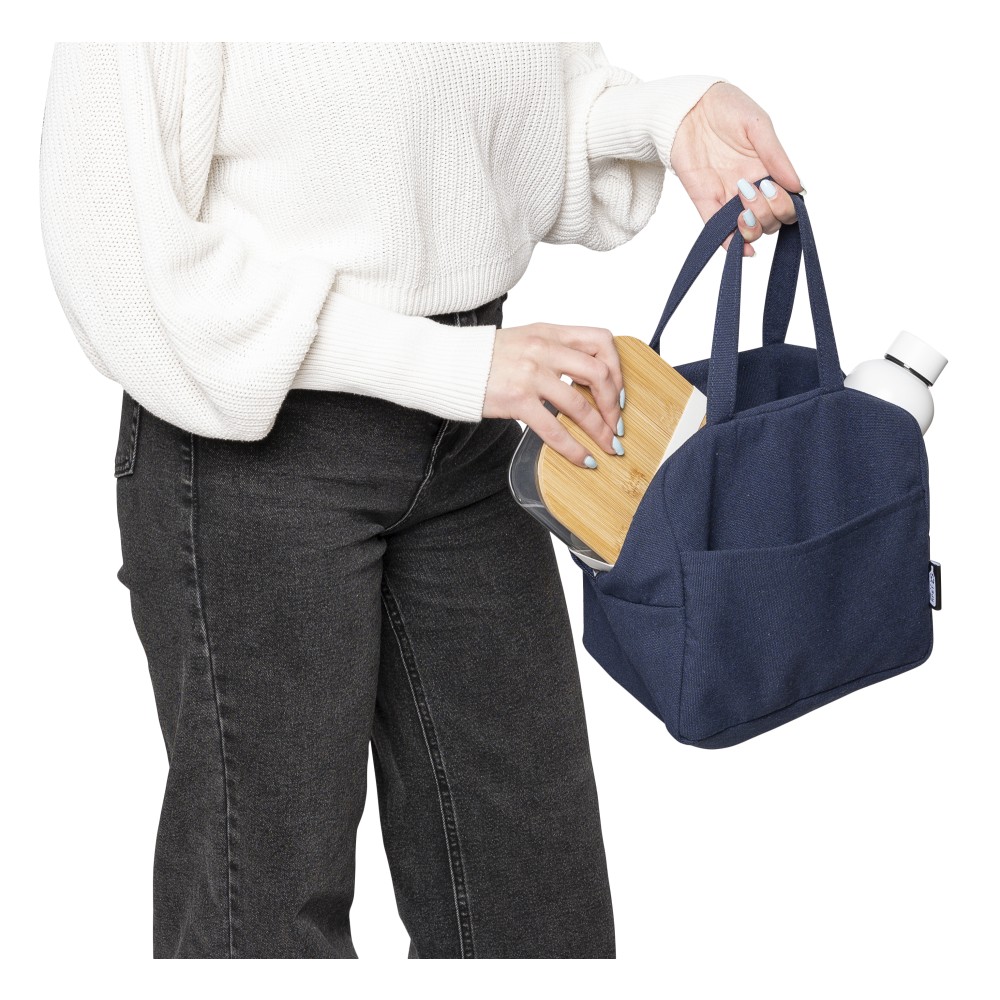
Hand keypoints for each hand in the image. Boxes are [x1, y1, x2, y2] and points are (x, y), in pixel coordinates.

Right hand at [483, 324, 624, 468]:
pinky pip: (554, 429)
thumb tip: (582, 376)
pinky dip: (574, 449)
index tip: (617, 392)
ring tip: (607, 447)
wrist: (446, 363)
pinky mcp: (517, 400)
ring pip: (580, 405)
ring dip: (600, 430)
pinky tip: (583, 459)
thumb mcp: (525, 340)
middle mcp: (544, 349)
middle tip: (616, 425)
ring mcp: (531, 374)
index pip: (601, 341)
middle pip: (599, 374)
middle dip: (614, 405)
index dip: (617, 369)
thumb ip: (553, 351)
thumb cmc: (484, 357)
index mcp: (549, 332)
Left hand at [671, 81, 802, 255]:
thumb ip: (776, 156)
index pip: (786, 202)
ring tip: (744, 209)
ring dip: (753, 227)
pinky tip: (742, 250)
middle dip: (769, 214)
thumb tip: (798, 187)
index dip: (786, 205)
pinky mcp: (703, 200)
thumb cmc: (726, 107)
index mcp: (767, 169)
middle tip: (755, 189)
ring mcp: (727, 195)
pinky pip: (717, 229)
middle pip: (770, 219)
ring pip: (748, 228)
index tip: (775, 188)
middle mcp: (750, 186)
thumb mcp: (757, 125)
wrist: (687, 105)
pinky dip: (730, 243)